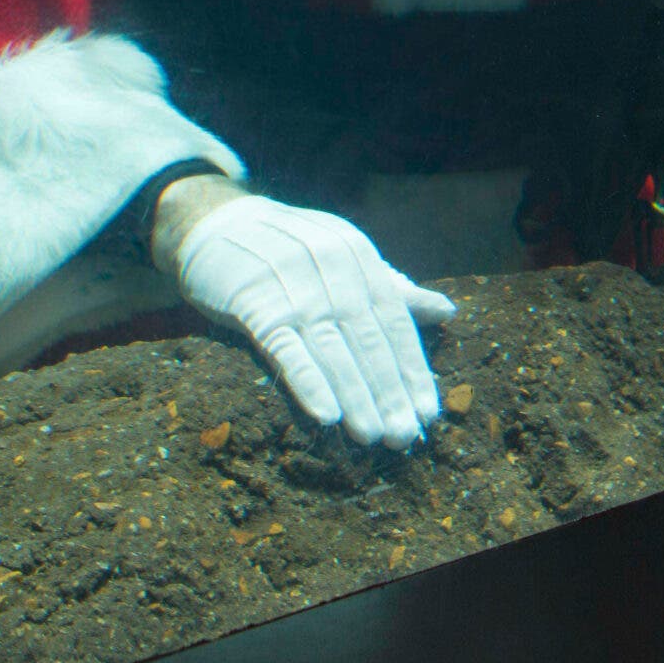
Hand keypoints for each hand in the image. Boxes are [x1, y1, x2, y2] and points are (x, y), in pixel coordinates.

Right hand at [164, 195, 455, 450]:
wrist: (216, 225)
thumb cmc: (290, 250)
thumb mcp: (346, 259)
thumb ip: (393, 288)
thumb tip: (447, 311)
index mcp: (360, 257)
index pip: (394, 322)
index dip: (412, 370)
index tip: (428, 414)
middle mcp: (333, 268)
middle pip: (368, 340)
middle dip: (388, 392)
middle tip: (403, 437)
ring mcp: (293, 285)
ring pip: (332, 349)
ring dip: (355, 395)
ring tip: (373, 436)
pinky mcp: (255, 302)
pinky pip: (286, 348)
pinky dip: (309, 382)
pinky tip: (328, 415)